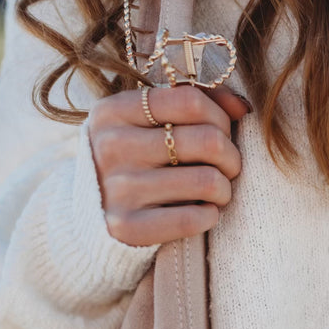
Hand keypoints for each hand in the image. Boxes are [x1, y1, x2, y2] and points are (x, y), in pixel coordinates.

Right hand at [88, 83, 249, 246]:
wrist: (88, 215)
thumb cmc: (132, 160)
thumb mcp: (144, 122)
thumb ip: (191, 104)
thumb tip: (240, 107)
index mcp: (114, 111)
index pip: (190, 101)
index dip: (220, 118)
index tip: (221, 133)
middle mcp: (112, 146)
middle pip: (207, 140)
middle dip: (231, 156)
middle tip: (227, 167)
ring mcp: (118, 188)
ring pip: (208, 181)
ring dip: (224, 189)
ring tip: (215, 191)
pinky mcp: (126, 227)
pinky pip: (194, 218)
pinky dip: (209, 216)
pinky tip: (201, 212)